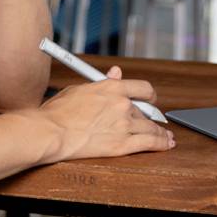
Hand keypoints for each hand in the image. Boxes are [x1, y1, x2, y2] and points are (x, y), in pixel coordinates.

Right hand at [35, 69, 173, 162]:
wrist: (50, 132)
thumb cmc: (57, 113)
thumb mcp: (80, 89)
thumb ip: (102, 83)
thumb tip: (116, 72)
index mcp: (113, 87)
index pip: (142, 88)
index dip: (150, 96)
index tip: (151, 100)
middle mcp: (123, 103)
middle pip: (145, 110)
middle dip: (150, 118)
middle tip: (155, 123)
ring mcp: (123, 123)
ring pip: (150, 127)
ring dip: (160, 132)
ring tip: (167, 137)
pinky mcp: (120, 144)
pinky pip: (147, 142)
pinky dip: (159, 143)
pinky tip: (166, 144)